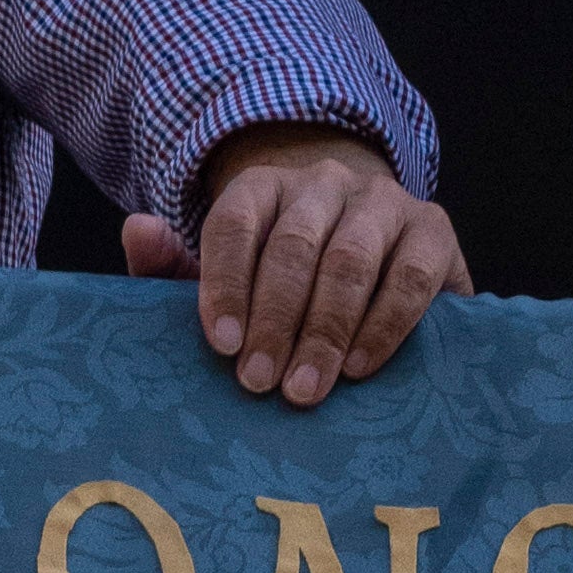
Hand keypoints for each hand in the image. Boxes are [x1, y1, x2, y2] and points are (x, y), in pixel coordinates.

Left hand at [130, 132, 466, 402]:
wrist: (374, 258)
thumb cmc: (281, 282)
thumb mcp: (223, 277)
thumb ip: (170, 266)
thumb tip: (138, 230)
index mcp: (265, 186)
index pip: (236, 220)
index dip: (225, 281)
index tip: (220, 344)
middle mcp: (325, 183)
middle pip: (294, 244)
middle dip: (275, 318)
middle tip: (259, 383)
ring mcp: (383, 202)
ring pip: (351, 258)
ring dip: (324, 330)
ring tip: (303, 390)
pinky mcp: (433, 231)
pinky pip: (411, 276)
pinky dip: (384, 325)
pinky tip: (358, 368)